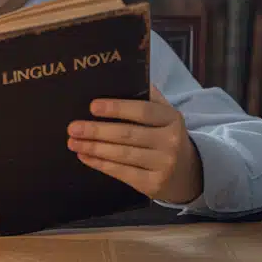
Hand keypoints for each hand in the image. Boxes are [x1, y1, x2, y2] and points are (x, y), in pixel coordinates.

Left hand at [66, 86, 203, 203]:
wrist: (188, 173)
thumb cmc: (166, 136)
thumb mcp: (165, 115)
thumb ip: (148, 97)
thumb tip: (121, 76)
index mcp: (172, 118)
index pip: (142, 111)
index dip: (117, 108)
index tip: (92, 106)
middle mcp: (170, 141)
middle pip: (128, 134)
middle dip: (96, 131)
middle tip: (73, 127)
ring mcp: (163, 164)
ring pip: (122, 155)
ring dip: (93, 148)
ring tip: (72, 142)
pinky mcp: (153, 184)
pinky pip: (121, 172)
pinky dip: (100, 164)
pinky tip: (84, 156)